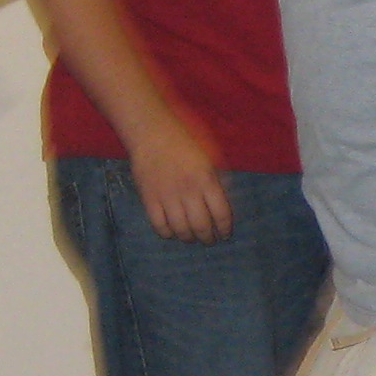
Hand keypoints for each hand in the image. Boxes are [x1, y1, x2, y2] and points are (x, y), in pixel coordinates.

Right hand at [127, 115, 233, 242]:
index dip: (225, 228)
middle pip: (201, 227)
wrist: (152, 135)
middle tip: (210, 240)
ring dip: (189, 238)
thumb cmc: (185, 143)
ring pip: (181, 230)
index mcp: (206, 180)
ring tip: (192, 237)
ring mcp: (167, 197)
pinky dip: (168, 233)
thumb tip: (226, 202)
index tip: (225, 234)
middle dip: (208, 238)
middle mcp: (188, 192)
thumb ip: (220, 178)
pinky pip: (160, 227)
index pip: (221, 214)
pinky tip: (173, 231)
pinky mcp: (149, 200)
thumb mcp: (210, 156)